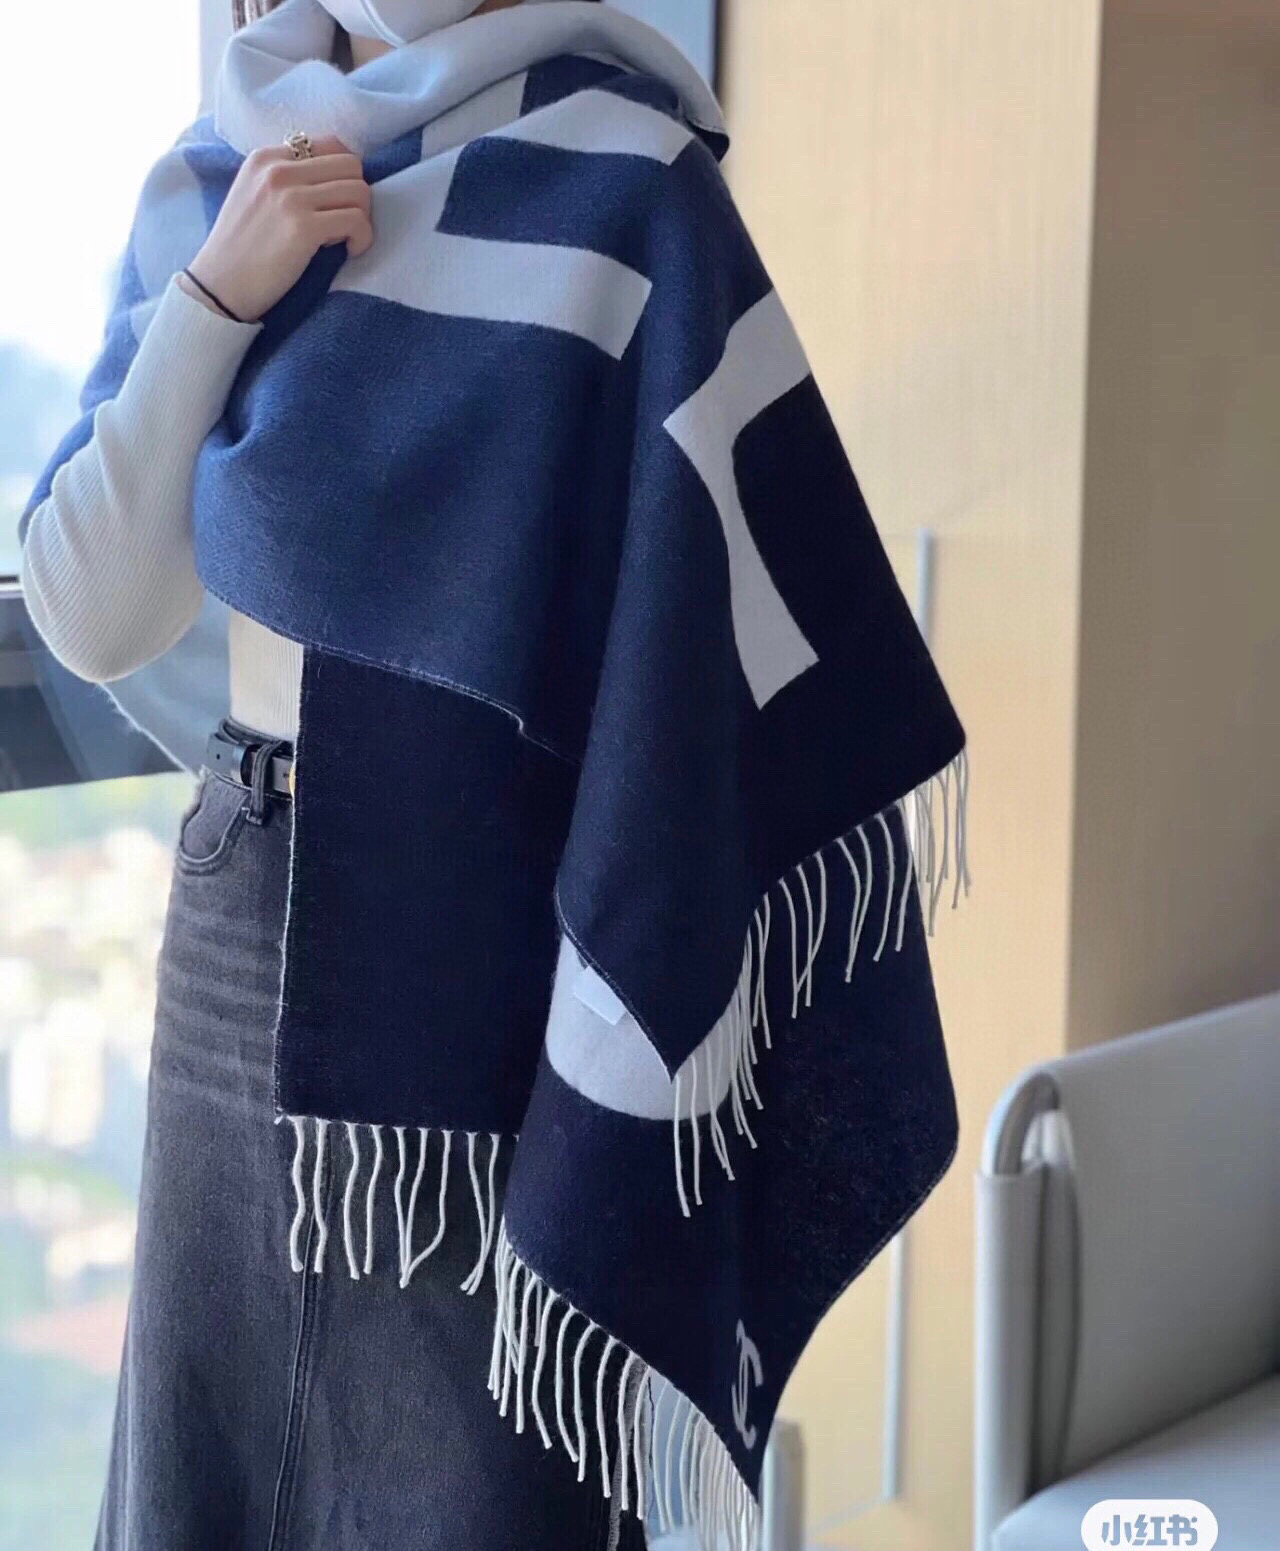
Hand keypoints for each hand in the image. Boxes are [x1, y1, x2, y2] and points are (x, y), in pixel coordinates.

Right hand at [186, 135, 372, 323]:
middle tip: (344, 223)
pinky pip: (357, 221)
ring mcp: (290, 197)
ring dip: (361, 218)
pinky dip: (362, 238)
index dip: (343, 175)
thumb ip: (286, 179)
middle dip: (356, 196)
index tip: (336, 202)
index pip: (329, 145)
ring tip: (344, 239)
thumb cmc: (240, 249)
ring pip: (359, 191)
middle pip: (351, 165)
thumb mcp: (253, 195)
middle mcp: (277, 170)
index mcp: (265, 157)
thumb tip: (334, 179)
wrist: (218, 287)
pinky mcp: (303, 227)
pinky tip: (349, 251)